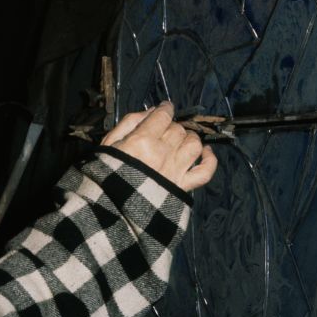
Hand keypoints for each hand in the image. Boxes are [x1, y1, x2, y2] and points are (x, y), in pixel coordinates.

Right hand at [100, 101, 217, 191]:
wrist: (109, 208)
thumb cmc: (106, 173)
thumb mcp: (109, 143)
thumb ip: (130, 122)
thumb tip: (152, 111)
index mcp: (142, 141)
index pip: (163, 116)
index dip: (166, 108)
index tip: (165, 108)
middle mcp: (162, 154)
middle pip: (178, 129)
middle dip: (173, 126)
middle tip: (165, 131)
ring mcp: (175, 171)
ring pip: (194, 145)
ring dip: (189, 138)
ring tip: (181, 140)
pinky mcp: (182, 187)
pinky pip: (204, 172)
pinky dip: (210, 160)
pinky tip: (206, 152)